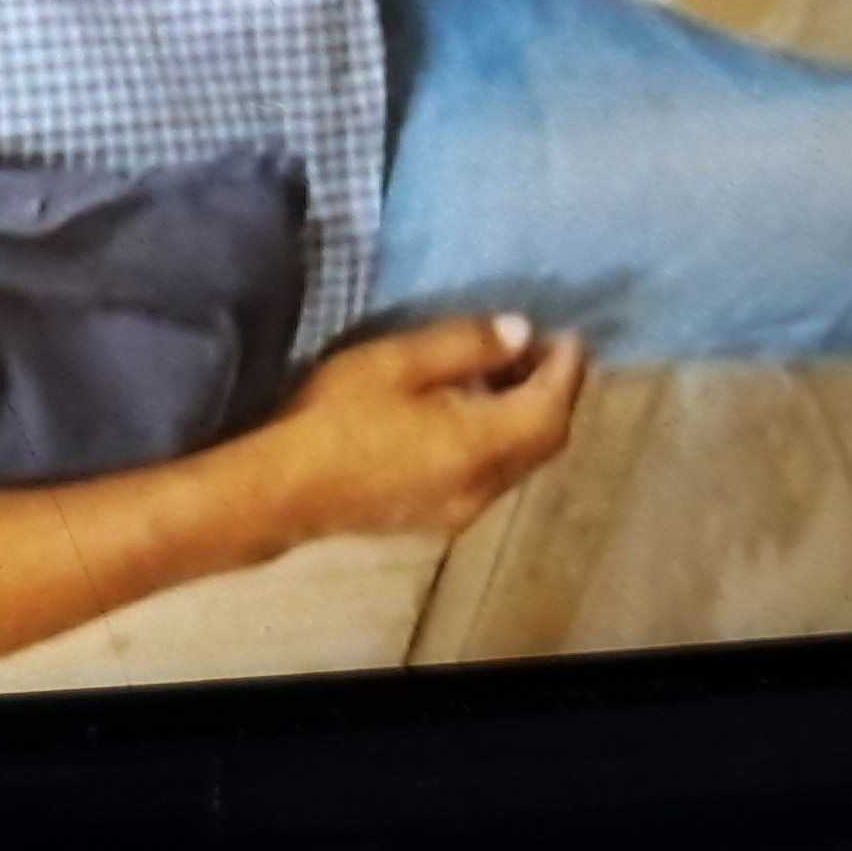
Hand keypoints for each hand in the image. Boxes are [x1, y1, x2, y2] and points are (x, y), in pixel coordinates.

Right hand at [250, 315, 588, 544]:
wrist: (283, 488)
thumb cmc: (337, 414)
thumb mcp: (398, 361)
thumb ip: (466, 345)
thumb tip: (522, 333)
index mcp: (480, 446)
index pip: (550, 410)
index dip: (566, 372)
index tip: (568, 335)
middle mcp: (483, 487)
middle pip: (544, 442)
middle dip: (552, 393)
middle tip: (540, 348)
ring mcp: (460, 510)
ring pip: (517, 462)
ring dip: (524, 417)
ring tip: (505, 372)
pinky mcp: (436, 518)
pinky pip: (490, 475)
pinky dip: (498, 438)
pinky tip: (469, 412)